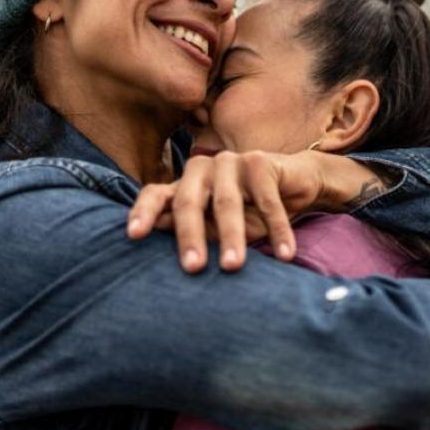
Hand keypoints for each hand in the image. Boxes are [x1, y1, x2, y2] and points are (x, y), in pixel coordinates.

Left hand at [127, 150, 324, 271]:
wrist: (295, 184)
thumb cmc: (251, 211)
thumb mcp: (219, 226)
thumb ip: (194, 229)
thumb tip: (157, 233)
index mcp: (184, 184)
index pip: (155, 195)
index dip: (143, 213)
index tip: (134, 236)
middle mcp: (201, 167)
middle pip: (188, 201)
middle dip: (190, 236)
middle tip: (193, 268)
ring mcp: (230, 161)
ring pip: (226, 203)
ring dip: (232, 237)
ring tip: (233, 267)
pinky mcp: (260, 162)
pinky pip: (267, 201)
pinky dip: (277, 230)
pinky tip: (285, 254)